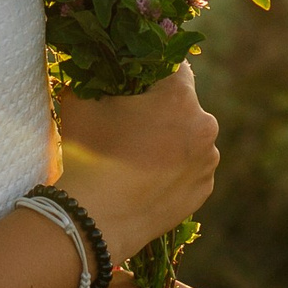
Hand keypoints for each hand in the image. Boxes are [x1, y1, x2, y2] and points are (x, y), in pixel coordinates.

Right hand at [53, 62, 219, 261]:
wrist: (94, 221)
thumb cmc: (88, 156)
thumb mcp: (80, 103)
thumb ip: (92, 80)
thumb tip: (92, 72)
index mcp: (179, 98)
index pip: (173, 66)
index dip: (151, 71)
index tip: (134, 84)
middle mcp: (204, 126)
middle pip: (183, 105)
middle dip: (161, 109)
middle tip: (130, 124)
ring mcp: (207, 162)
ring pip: (189, 138)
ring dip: (170, 139)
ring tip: (136, 157)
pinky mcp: (203, 191)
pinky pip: (190, 168)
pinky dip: (174, 169)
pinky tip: (146, 178)